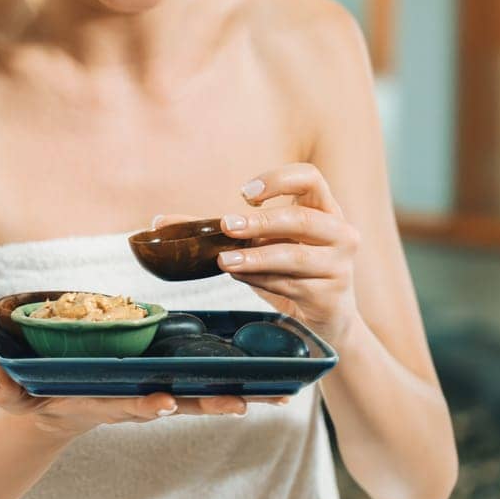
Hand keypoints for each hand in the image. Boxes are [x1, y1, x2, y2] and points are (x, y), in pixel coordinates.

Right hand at [0, 360, 284, 439]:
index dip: (142, 405)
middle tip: (243, 406)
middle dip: (208, 406)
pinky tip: (272, 383)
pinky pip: (202, 388)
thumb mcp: (10, 395)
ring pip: (198, 398)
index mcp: (98, 402)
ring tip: (278, 395)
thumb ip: (0, 389)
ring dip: (237, 397)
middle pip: (176, 405)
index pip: (122, 405)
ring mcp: (149, 396)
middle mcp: (131, 402)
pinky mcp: (160, 387)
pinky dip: (236, 387)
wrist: (51, 412)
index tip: (162, 403)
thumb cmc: (30, 398)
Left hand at [214, 163, 361, 346]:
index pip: (311, 178)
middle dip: (261, 222)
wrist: (324, 320)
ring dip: (256, 257)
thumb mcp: (261, 244)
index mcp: (323, 210)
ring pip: (295, 256)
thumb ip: (217, 231)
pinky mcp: (330, 295)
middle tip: (226, 226)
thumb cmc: (289, 271)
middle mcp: (339, 233)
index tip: (245, 194)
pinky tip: (240, 276)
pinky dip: (261, 280)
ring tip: (224, 260)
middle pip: (302, 219)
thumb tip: (159, 223)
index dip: (279, 180)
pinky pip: (291, 284)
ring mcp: (338, 265)